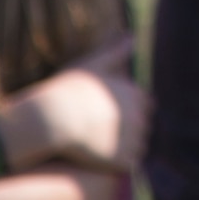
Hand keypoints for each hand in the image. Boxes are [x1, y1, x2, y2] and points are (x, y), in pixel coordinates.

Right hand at [12, 37, 150, 172]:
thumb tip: (132, 35)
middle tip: (103, 131)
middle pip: (143, 126)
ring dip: (125, 147)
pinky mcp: (124, 160)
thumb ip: (115, 52)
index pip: (145, 105)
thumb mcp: (94, 65)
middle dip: (129, 129)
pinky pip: (129, 164)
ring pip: (138, 145)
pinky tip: (101, 157)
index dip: (128, 111)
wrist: (53, 118)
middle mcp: (141, 116)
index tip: (108, 115)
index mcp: (137, 94)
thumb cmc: (69, 89)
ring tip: (100, 145)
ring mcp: (134, 139)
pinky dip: (119, 163)